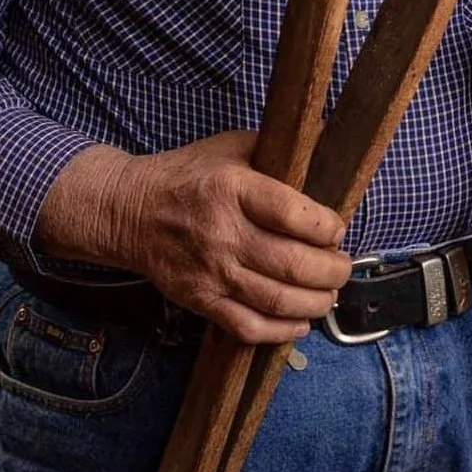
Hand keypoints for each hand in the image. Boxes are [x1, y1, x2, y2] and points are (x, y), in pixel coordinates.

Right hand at [36, 132, 350, 343]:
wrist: (129, 212)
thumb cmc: (188, 175)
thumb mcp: (230, 147)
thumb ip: (276, 148)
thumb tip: (331, 140)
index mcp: (232, 188)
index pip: (293, 214)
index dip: (326, 227)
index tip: (336, 229)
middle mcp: (222, 232)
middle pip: (293, 263)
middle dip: (332, 271)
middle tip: (342, 268)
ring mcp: (210, 271)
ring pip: (276, 300)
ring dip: (315, 302)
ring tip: (328, 295)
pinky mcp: (200, 300)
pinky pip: (248, 326)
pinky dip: (281, 332)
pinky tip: (300, 322)